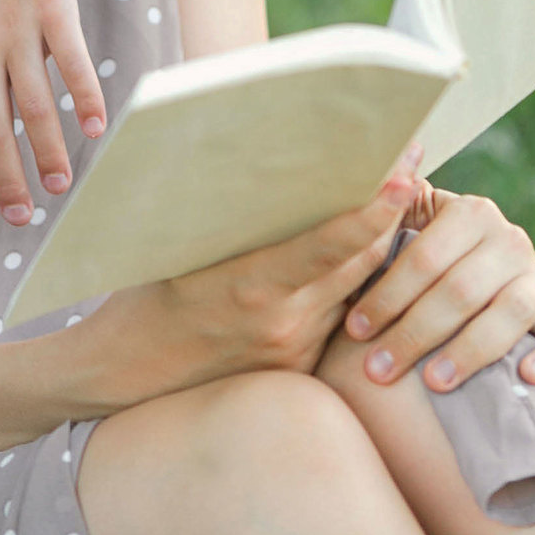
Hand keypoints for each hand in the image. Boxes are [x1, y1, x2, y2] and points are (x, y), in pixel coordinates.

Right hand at [85, 148, 422, 400]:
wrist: (126, 373)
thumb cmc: (145, 296)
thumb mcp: (180, 247)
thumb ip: (236, 219)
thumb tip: (273, 166)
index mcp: (252, 286)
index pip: (331, 245)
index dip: (374, 211)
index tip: (406, 176)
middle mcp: (285, 322)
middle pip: (361, 259)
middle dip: (387, 211)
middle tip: (408, 161)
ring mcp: (296, 348)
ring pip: (355, 285)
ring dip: (372, 244)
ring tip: (390, 194)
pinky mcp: (300, 366)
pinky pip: (336, 312)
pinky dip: (345, 280)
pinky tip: (350, 250)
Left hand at [340, 186, 534, 392]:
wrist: (471, 266)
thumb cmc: (418, 252)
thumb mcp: (402, 224)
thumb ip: (384, 210)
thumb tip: (383, 178)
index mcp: (470, 212)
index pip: (425, 258)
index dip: (387, 294)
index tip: (354, 329)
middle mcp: (510, 239)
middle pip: (461, 290)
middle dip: (414, 333)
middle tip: (378, 370)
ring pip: (510, 314)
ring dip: (470, 351)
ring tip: (435, 383)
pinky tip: (527, 376)